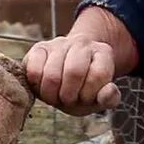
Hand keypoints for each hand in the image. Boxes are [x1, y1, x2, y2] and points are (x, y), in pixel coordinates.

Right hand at [22, 10, 137, 113]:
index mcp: (103, 53)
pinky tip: (42, 88)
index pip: (98, 74)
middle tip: (67, 100)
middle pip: (74, 72)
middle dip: (69, 96)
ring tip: (55, 96)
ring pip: (52, 74)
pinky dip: (37, 86)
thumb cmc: (83, 90)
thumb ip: (109, 98)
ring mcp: (59, 43)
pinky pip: (34, 71)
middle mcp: (82, 43)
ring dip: (52, 95)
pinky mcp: (39, 49)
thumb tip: (109, 90)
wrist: (65, 78)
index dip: (89, 94)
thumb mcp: (99, 98)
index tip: (85, 98)